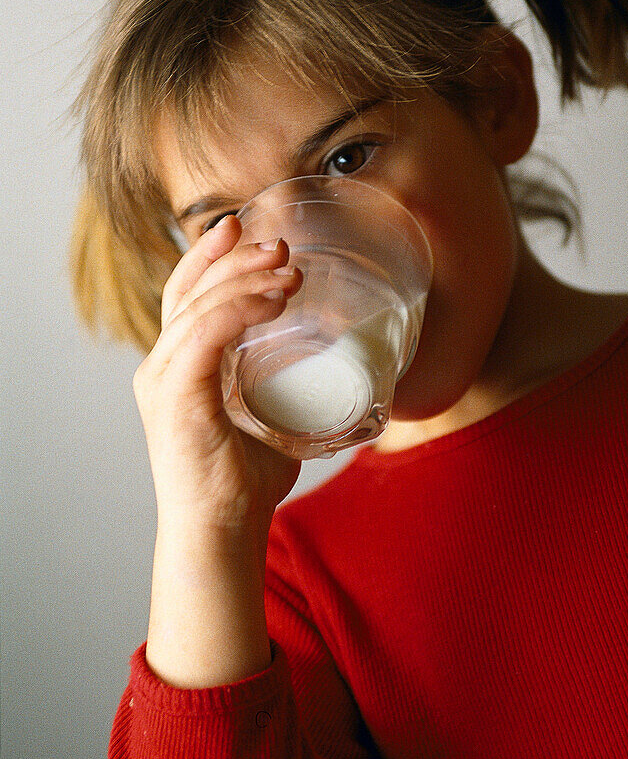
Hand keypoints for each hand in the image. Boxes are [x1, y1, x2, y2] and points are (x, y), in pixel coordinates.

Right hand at [133, 215, 302, 685]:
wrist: (221, 532)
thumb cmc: (242, 483)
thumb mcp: (268, 420)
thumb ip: (283, 391)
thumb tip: (334, 372)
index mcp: (178, 366)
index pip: (186, 294)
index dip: (209, 255)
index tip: (241, 226)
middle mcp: (161, 367)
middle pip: (189, 290)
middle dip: (233, 257)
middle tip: (278, 242)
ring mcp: (163, 381)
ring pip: (199, 307)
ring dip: (246, 280)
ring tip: (288, 270)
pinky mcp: (174, 398)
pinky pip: (203, 337)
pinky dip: (238, 311)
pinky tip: (272, 301)